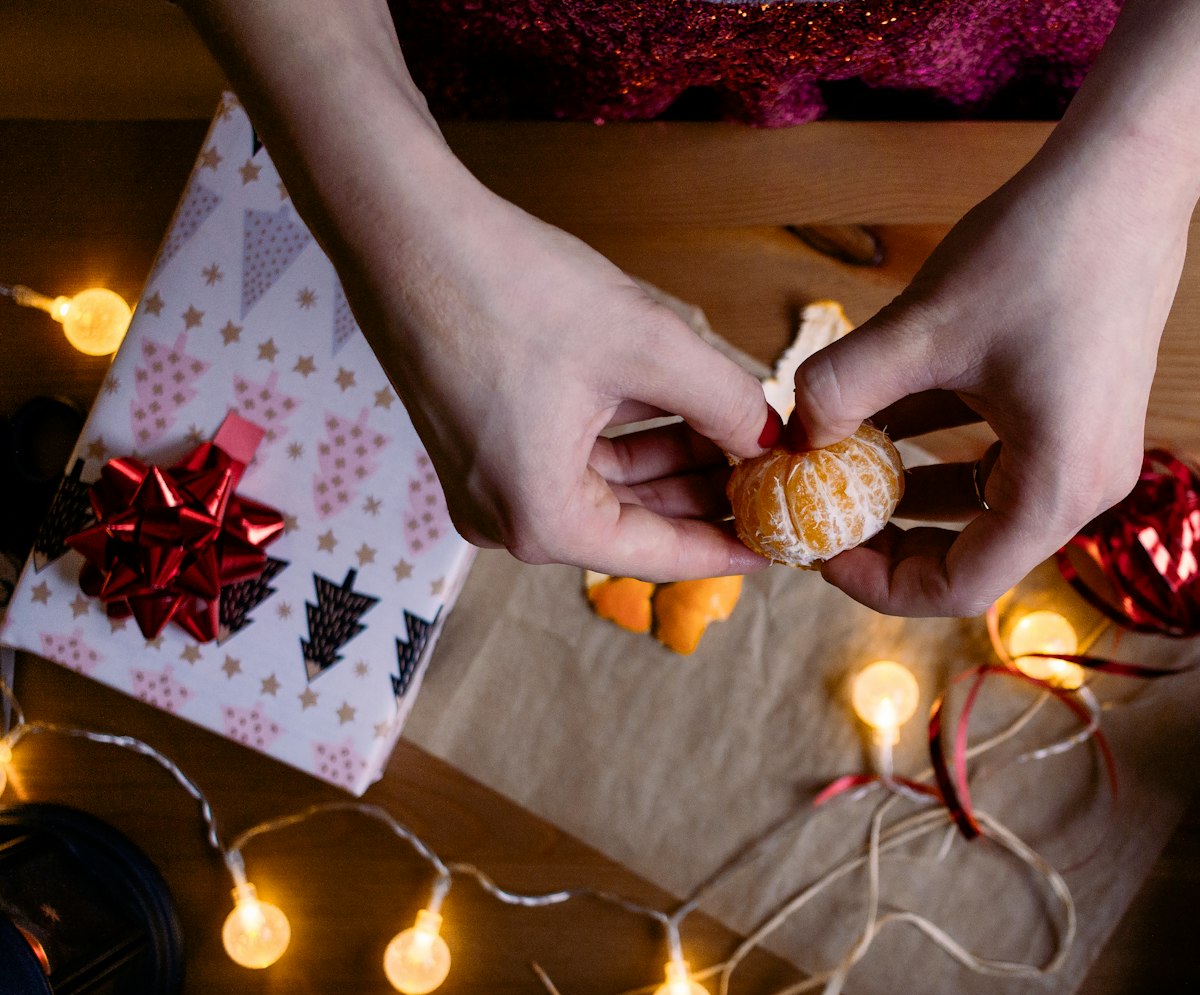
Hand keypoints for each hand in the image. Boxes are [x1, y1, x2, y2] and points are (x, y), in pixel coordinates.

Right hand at [342, 175, 778, 579]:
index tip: (786, 545)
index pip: (662, 553)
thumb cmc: (508, 287)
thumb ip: (723, 400)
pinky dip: (632, 435)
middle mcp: (507, 517)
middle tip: (777, 477)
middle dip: (709, 495)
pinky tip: (690, 409)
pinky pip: (576, 455)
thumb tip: (771, 437)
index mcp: (541, 519)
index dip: (733, 545)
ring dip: (677, 460)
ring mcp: (490, 481)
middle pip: (636, 522)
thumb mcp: (645, 344)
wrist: (404, 227)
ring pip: (610, 485)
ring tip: (747, 435)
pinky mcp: (486, 440)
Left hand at [790, 150, 1185, 615]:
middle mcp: (1084, 486)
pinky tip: (879, 416)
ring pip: (980, 502)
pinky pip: (998, 455)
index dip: (876, 582)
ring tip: (836, 464)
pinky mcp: (1078, 412)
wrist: (1126, 176)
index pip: (957, 587)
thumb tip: (789, 434)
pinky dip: (938, 446)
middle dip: (886, 537)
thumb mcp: (924, 328)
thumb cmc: (1040, 252)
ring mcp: (1087, 450)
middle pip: (970, 553)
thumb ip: (843, 388)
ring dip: (907, 490)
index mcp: (1058, 489)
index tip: (816, 548)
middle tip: (818, 510)